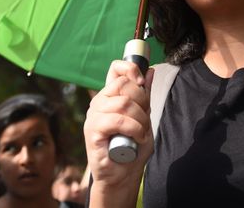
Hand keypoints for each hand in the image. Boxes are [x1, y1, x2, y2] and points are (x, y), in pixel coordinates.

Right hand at [85, 60, 154, 204]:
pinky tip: (137, 137)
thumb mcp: (144, 118)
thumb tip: (151, 71)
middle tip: (145, 120)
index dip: (130, 68)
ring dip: (141, 119)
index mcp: (111, 96)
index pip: (115, 69)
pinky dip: (134, 128)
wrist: (123, 175)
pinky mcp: (92, 130)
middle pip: (124, 85)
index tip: (142, 81)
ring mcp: (94, 115)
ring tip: (142, 133)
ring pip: (124, 102)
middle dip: (143, 101)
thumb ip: (145, 95)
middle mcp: (100, 102)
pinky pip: (117, 120)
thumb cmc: (133, 148)